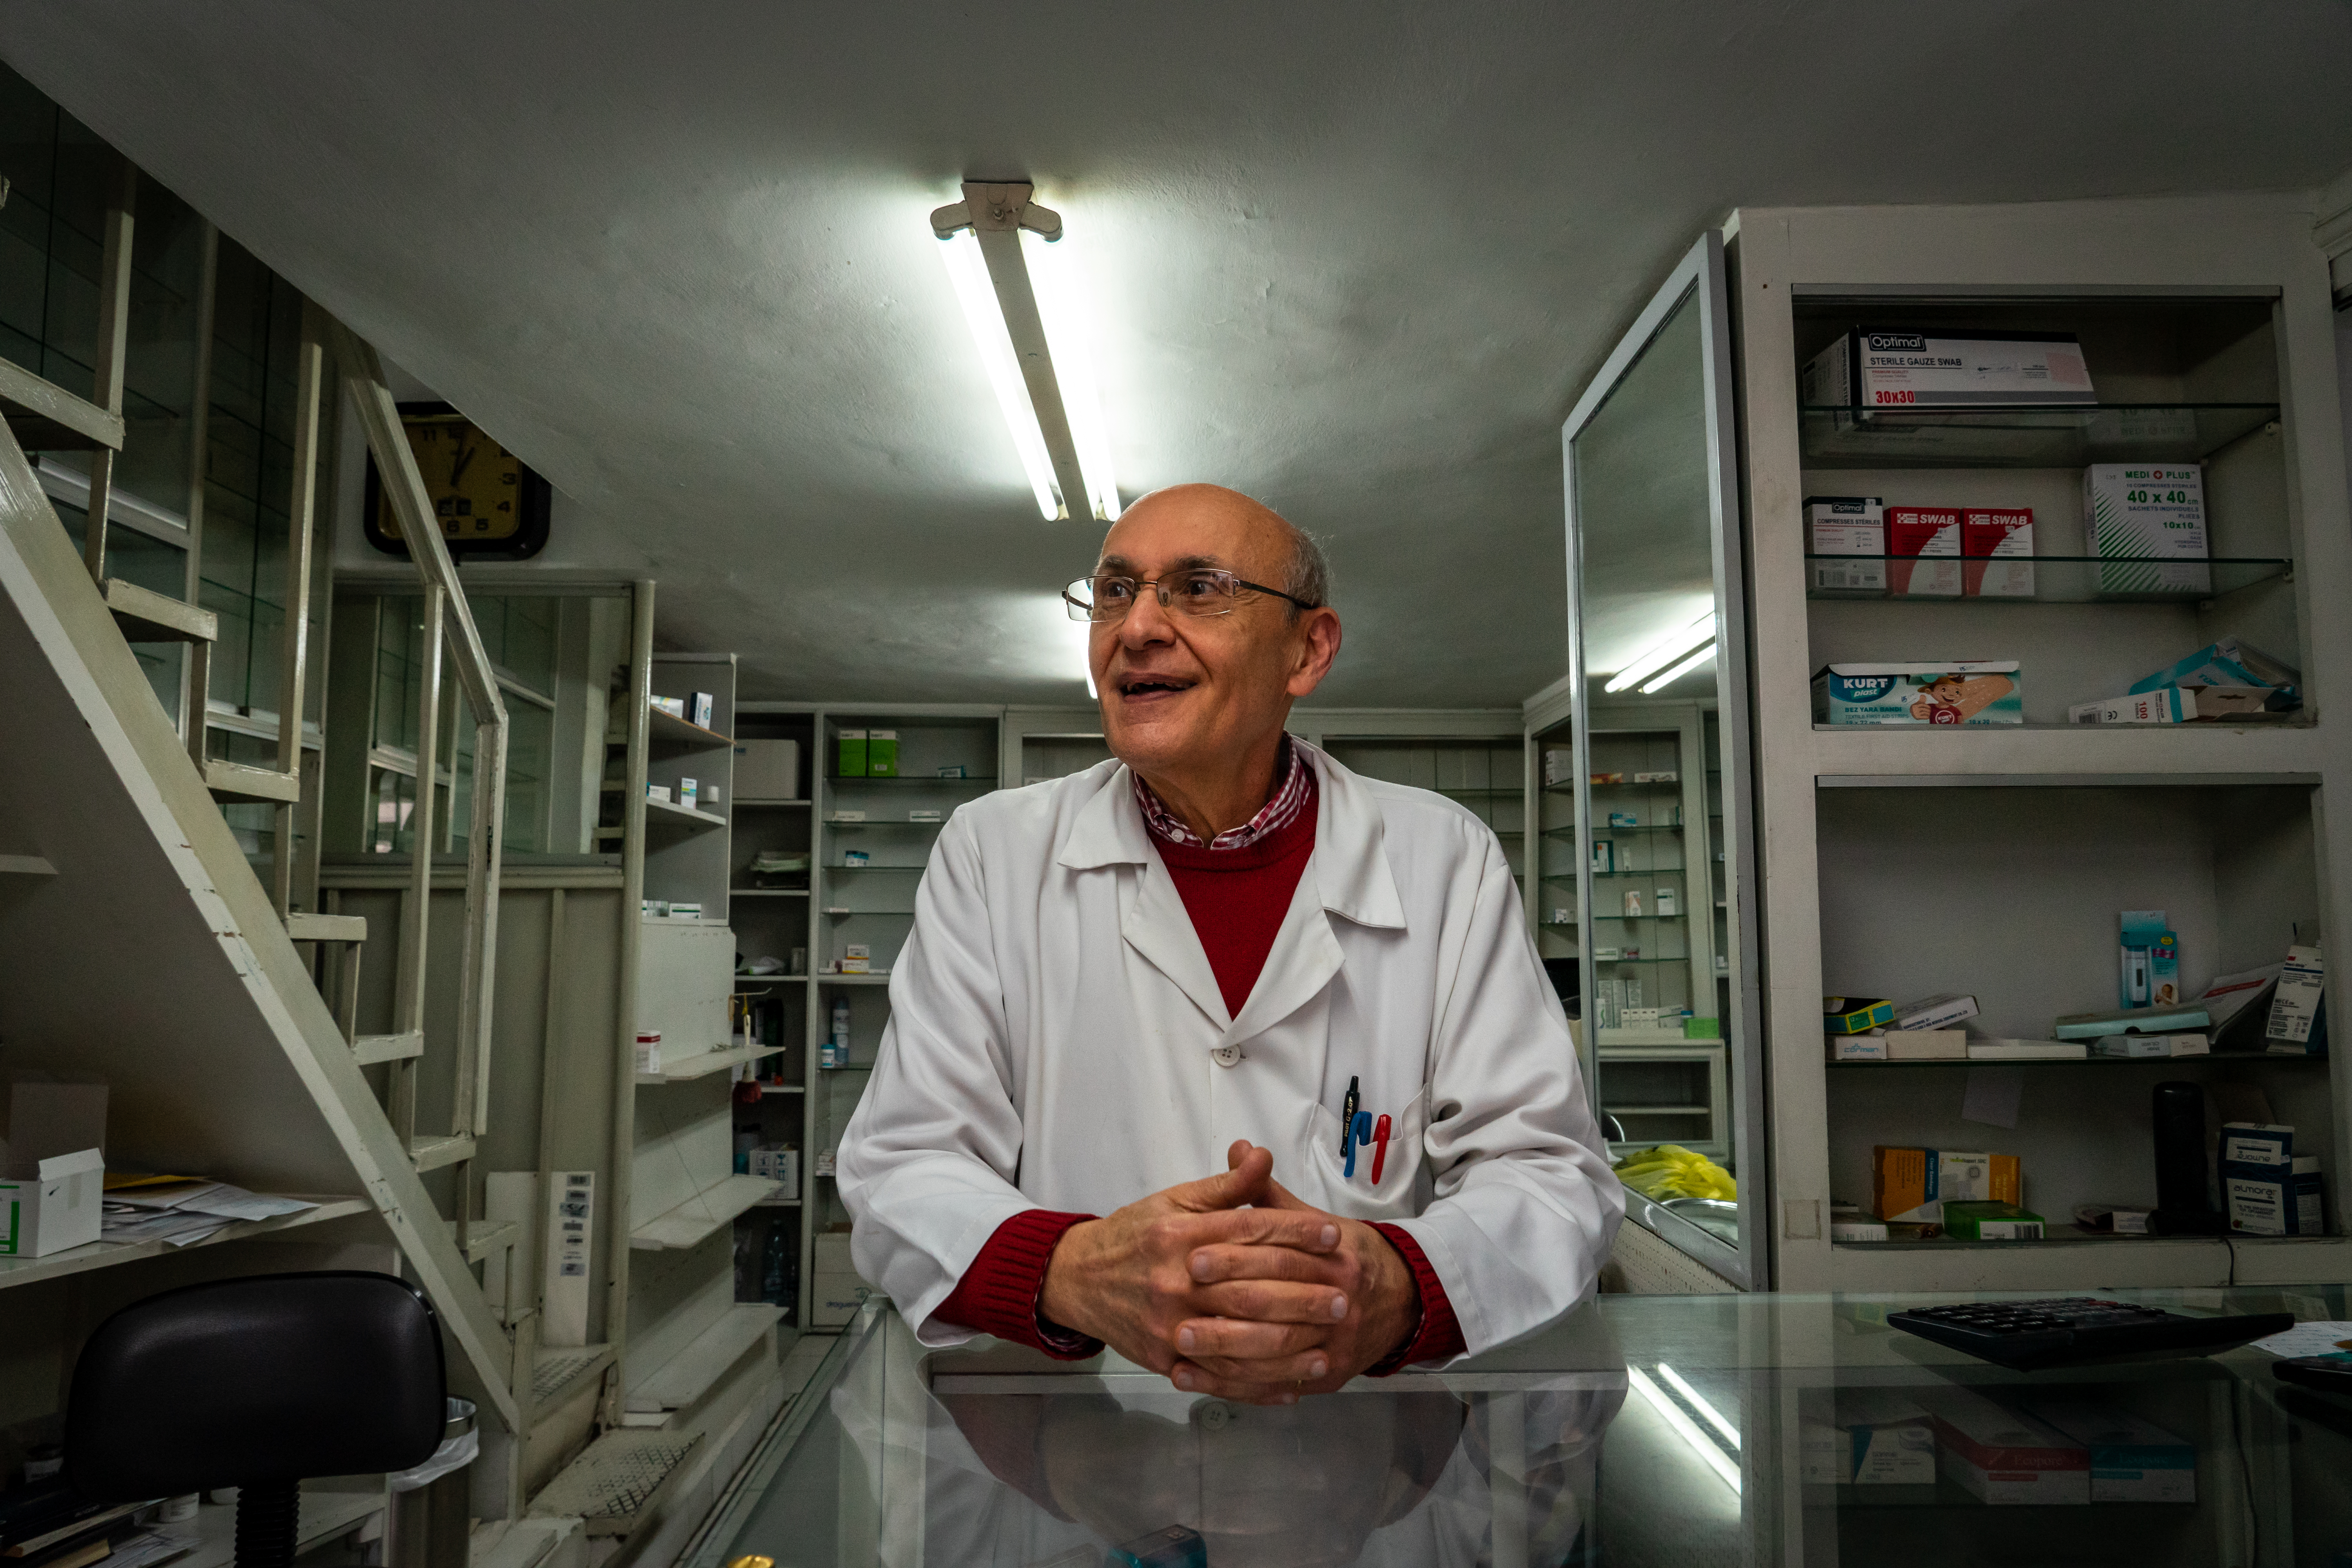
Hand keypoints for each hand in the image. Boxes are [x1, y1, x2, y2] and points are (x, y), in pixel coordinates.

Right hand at [1040, 1144, 1347, 1400]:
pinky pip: (1219, 1377)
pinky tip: (1292, 1388)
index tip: (1333, 1234)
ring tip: (1329, 1344)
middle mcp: (1175, 1282)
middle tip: (1345, 1294)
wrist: (1078, 1278)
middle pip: (1250, 1290)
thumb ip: (1223, 1186)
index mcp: (1180, 1236)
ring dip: (1290, 1348)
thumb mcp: (1174, 1201)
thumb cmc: (1134, 1235)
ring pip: (1239, 1342)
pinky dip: (1258, 1386)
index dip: (1295, 1231)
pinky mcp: (1165, 1359)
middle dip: (1303, 1293)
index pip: (1248, 1231)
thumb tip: (1262, 1155)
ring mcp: (1169, 1325)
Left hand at [1168, 1141, 1419, 1402]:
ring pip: (1271, 1354)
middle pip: (1273, 1307)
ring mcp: (1334, 1344)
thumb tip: (1240, 1149)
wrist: (1400, 1299)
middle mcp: (1339, 1302)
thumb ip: (1269, 1193)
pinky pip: (1275, 1385)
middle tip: (1176, 1308)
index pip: (1278, 1256)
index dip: (1234, 1257)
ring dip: (1221, 1352)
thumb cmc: (1344, 1254)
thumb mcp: (1312, 1219)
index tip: (1192, 1257)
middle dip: (1223, 1308)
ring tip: (1177, 1345)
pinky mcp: (1327, 1377)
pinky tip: (1193, 1377)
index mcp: (1335, 1257)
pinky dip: (1233, 1385)